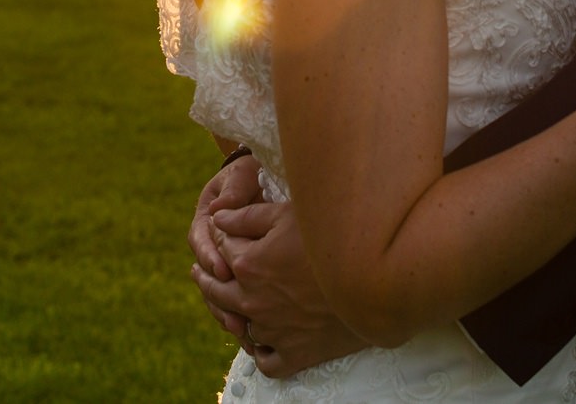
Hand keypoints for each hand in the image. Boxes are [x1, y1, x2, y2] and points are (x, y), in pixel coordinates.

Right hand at [190, 153, 263, 331]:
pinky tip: (254, 337)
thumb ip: (234, 189)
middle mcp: (212, 245)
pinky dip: (242, 320)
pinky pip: (235, 304)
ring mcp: (225, 265)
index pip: (201, 239)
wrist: (273, 183)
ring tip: (240, 328)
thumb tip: (219, 210)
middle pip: (206, 276)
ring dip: (227, 313)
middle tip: (232, 306)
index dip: (210, 255)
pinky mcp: (242, 281)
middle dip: (217, 294)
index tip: (224, 268)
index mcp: (207, 219)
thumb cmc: (257, 175)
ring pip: (217, 295)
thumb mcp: (246, 174)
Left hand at [192, 200, 366, 377]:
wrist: (375, 280)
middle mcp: (252, 301)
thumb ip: (246, 216)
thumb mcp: (289, 215)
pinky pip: (266, 361)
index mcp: (248, 265)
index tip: (222, 232)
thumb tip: (215, 217)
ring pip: (240, 327)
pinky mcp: (295, 354)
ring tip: (229, 305)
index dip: (220, 236)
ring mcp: (272, 331)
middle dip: (206, 278)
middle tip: (200, 272)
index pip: (221, 248)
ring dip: (233, 315)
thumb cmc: (332, 239)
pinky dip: (261, 351)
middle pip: (217, 291)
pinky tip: (260, 339)